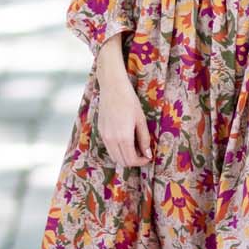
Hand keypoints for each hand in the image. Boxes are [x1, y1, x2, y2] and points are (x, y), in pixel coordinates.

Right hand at [95, 33, 152, 167]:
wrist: (112, 87)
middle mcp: (111, 139)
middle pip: (122, 161)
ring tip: (135, 148)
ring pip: (114, 156)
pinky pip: (109, 147)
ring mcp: (104, 136)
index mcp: (123, 137)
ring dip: (125, 157)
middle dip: (133, 161)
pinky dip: (117, 150)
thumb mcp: (141, 120)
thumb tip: (147, 154)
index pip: (131, 159)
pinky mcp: (100, 131)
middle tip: (143, 154)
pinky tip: (126, 142)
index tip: (148, 157)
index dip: (141, 162)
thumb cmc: (130, 101)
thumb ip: (144, 139)